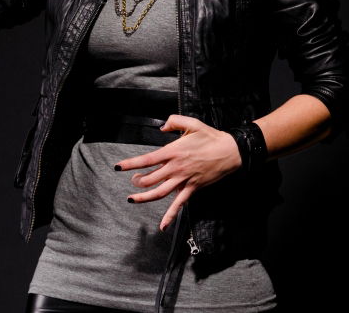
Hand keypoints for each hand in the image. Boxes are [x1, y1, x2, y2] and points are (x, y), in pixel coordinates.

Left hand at [114, 114, 242, 231]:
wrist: (230, 151)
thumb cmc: (211, 137)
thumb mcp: (192, 123)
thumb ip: (174, 121)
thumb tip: (162, 127)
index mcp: (173, 151)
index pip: (147, 160)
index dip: (131, 164)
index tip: (118, 167)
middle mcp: (176, 167)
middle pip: (150, 178)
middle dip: (137, 181)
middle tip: (133, 180)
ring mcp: (184, 180)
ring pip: (159, 193)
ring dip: (144, 197)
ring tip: (133, 198)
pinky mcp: (192, 188)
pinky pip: (179, 205)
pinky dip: (170, 216)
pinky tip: (162, 226)